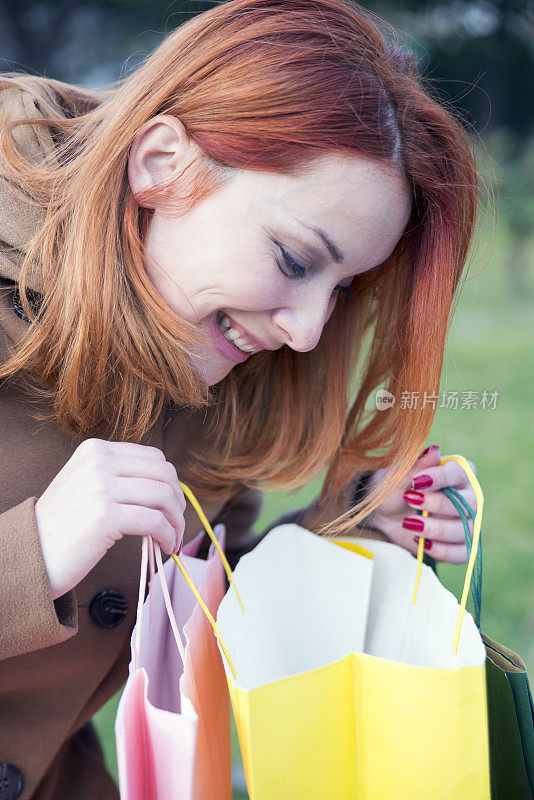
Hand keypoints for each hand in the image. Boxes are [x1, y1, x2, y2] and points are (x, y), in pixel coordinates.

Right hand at [35, 438, 185, 599]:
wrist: (30, 554)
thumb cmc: (63, 526)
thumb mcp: (86, 484)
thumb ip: (118, 476)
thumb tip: (166, 487)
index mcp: (95, 450)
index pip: (153, 456)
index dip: (170, 481)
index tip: (173, 504)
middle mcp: (98, 462)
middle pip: (164, 473)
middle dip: (178, 501)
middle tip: (177, 523)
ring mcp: (101, 487)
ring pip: (164, 496)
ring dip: (176, 522)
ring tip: (173, 539)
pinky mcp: (105, 516)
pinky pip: (155, 521)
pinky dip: (168, 535)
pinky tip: (165, 546)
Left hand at [366, 445, 476, 563]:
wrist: (382, 514)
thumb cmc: (393, 488)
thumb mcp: (398, 476)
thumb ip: (416, 466)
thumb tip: (434, 450)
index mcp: (456, 472)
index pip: (459, 473)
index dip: (441, 477)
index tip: (417, 481)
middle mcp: (467, 495)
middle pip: (468, 503)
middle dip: (438, 504)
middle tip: (410, 500)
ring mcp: (466, 521)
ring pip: (465, 529)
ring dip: (436, 529)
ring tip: (409, 524)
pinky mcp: (459, 543)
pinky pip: (463, 553)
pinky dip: (442, 551)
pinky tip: (422, 543)